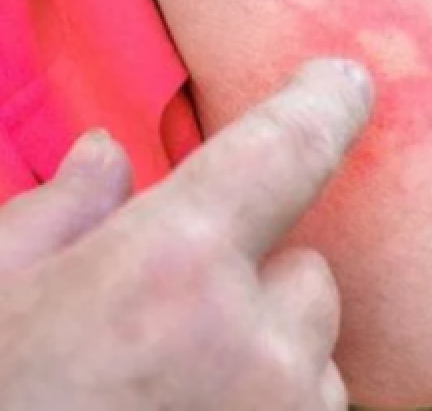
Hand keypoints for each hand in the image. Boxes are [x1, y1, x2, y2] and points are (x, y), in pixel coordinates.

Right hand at [0, 59, 372, 410]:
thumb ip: (56, 218)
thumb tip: (107, 159)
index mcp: (174, 272)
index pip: (289, 149)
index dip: (324, 105)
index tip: (347, 81)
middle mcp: (258, 346)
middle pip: (305, 272)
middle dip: (253, 282)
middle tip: (166, 325)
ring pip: (314, 349)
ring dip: (266, 354)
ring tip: (170, 388)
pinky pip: (315, 408)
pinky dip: (272, 406)